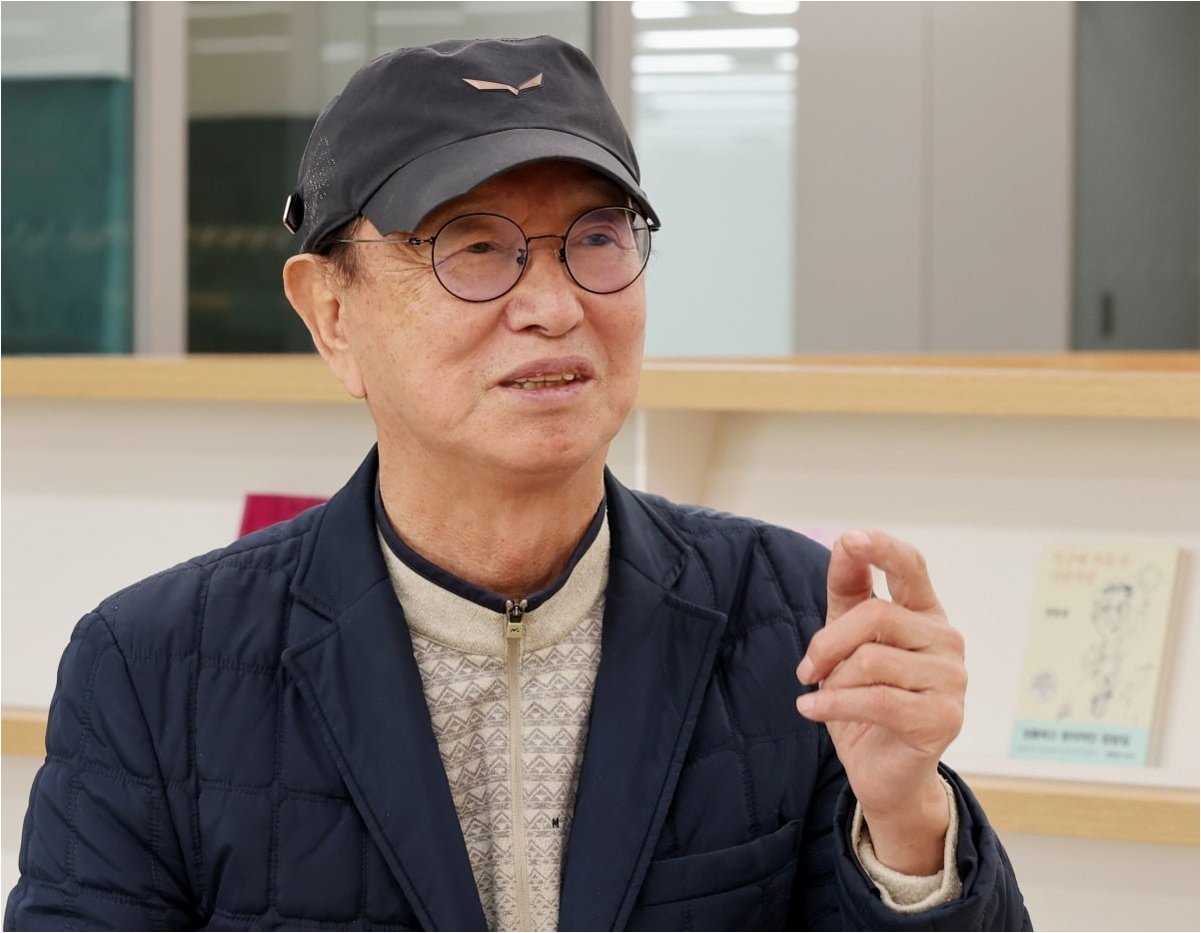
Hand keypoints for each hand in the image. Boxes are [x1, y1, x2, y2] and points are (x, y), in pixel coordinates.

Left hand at [795, 529, 965, 874]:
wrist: (883, 772)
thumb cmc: (865, 700)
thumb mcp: (848, 641)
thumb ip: (849, 593)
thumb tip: (845, 542)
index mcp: (925, 615)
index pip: (912, 567)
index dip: (882, 549)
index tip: (850, 538)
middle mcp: (946, 641)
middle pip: (877, 615)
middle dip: (828, 641)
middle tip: (806, 669)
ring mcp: (951, 680)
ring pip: (872, 659)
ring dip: (832, 681)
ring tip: (818, 695)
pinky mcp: (942, 718)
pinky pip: (876, 699)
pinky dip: (833, 704)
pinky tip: (811, 711)